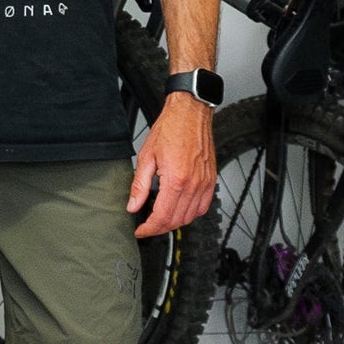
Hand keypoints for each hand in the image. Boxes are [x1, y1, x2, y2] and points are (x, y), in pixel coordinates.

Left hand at [127, 98, 215, 237]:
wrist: (190, 113)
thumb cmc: (170, 129)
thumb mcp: (146, 157)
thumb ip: (139, 185)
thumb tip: (133, 205)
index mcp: (176, 179)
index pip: (162, 216)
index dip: (149, 228)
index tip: (140, 230)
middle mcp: (193, 184)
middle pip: (176, 221)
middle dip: (159, 228)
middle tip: (147, 226)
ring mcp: (204, 183)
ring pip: (191, 217)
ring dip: (175, 222)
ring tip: (161, 219)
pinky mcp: (211, 180)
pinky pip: (203, 207)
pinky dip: (191, 214)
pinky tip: (180, 209)